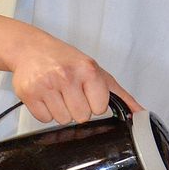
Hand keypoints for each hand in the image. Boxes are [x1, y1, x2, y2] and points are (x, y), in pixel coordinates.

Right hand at [9, 35, 141, 123]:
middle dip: (78, 108)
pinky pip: (44, 119)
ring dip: (61, 111)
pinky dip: (45, 112)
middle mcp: (66, 76)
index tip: (87, 92)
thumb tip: (140, 114)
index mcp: (88, 70)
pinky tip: (46, 96)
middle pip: (81, 117)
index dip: (94, 103)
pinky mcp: (28, 94)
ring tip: (58, 93)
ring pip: (63, 120)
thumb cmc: (67, 61)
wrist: (31, 49)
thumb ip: (120, 96)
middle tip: (71, 93)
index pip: (100, 108)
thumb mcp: (97, 72)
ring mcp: (46, 85)